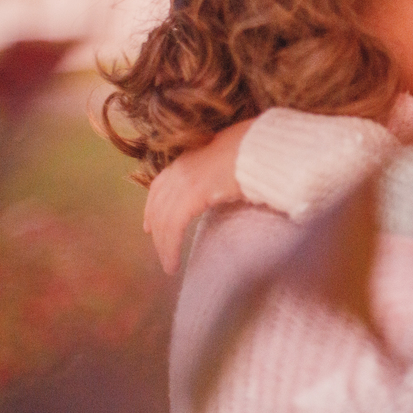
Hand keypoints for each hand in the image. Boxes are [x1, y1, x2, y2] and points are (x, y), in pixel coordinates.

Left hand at [144, 119, 253, 274]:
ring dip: (164, 246)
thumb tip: (226, 178)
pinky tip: (173, 264)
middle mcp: (180, 169)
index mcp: (188, 158)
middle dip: (158, 232)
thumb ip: (219, 168)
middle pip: (158, 206)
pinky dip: (171, 248)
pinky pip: (174, 228)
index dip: (152, 207)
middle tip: (162, 251)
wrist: (264, 146)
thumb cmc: (256, 148)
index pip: (159, 185)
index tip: (149, 226)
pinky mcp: (191, 196)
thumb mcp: (230, 156)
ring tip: (170, 266)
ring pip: (164, 221)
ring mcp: (184, 182)